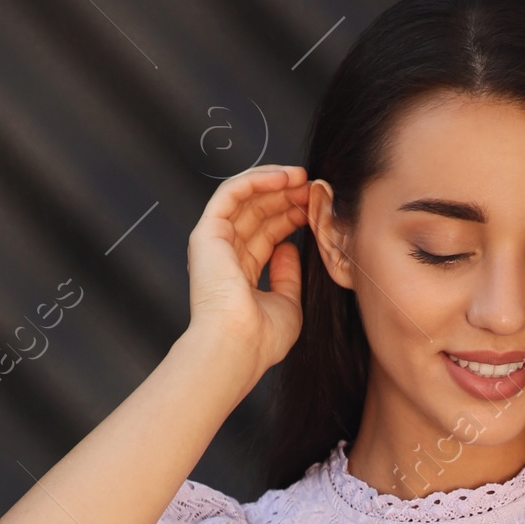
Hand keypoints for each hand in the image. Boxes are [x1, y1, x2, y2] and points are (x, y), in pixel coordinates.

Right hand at [184, 164, 308, 379]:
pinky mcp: (207, 233)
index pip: (267, 233)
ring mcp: (214, 243)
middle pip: (258, 213)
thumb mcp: (288, 304)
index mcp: (240, 275)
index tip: (317, 208)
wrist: (237, 346)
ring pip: (245, 198)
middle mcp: (225, 256)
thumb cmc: (259, 340)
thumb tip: (289, 248)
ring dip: (275, 183)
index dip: (292, 216)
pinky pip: (231, 192)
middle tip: (315, 187)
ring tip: (303, 177)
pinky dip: (257, 179)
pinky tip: (285, 177)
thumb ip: (289, 275)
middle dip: (287, 196)